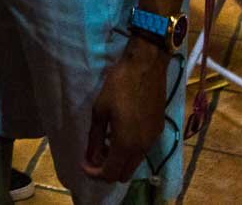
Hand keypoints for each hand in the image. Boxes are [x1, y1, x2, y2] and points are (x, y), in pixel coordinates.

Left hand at [84, 39, 168, 182]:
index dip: (94, 173)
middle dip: (107, 170)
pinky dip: (129, 151)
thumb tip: (89, 156)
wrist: (146, 67)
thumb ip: (94, 137)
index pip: (110, 173)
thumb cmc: (118, 85)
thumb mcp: (100, 111)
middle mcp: (142, 148)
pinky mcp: (158, 130)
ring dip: (119, 160)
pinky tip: (119, 133)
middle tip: (93, 156)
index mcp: (126, 144)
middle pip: (124, 174)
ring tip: (104, 143)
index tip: (83, 163)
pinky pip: (142, 151)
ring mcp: (152, 140)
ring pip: (134, 163)